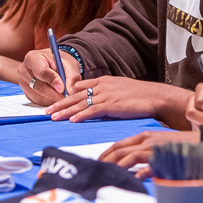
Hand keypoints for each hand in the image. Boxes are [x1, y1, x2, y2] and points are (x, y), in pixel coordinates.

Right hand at [18, 48, 81, 104]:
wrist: (53, 64)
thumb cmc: (60, 62)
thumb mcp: (68, 64)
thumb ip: (71, 76)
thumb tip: (70, 90)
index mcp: (32, 58)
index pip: (41, 72)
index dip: (53, 81)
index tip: (62, 88)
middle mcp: (24, 70)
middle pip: (38, 86)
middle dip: (54, 94)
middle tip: (67, 97)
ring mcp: (23, 83)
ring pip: (38, 96)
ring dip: (52, 99)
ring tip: (64, 97)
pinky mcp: (26, 93)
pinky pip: (37, 101)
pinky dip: (48, 101)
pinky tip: (56, 98)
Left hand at [47, 76, 176, 122]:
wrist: (156, 97)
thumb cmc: (142, 96)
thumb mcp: (122, 90)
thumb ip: (109, 93)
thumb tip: (100, 102)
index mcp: (105, 81)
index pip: (81, 86)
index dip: (67, 94)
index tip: (57, 101)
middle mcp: (103, 86)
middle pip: (76, 95)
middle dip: (60, 103)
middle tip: (47, 111)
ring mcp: (107, 95)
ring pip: (80, 103)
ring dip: (65, 111)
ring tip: (53, 117)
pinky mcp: (112, 105)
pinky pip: (92, 111)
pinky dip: (81, 116)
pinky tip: (72, 121)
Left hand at [99, 130, 199, 171]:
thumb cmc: (181, 146)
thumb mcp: (159, 146)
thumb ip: (145, 154)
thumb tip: (134, 170)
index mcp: (144, 135)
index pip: (119, 144)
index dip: (106, 154)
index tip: (98, 163)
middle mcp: (147, 139)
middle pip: (120, 150)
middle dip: (106, 161)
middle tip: (96, 170)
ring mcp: (156, 147)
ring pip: (130, 156)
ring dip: (118, 166)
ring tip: (108, 175)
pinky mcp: (167, 154)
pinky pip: (151, 163)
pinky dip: (142, 171)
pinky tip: (136, 178)